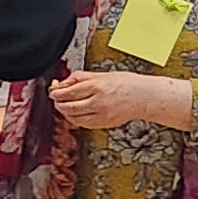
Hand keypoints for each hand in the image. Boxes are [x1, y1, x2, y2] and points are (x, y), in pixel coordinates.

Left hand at [46, 70, 193, 130]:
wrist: (144, 97)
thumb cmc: (126, 83)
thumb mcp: (103, 75)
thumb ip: (82, 77)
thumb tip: (65, 81)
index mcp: (98, 86)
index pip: (70, 92)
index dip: (58, 93)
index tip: (53, 92)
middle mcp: (98, 102)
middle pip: (70, 106)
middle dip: (59, 104)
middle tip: (56, 100)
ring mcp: (101, 114)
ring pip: (75, 117)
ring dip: (66, 113)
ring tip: (64, 107)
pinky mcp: (104, 123)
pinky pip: (84, 124)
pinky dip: (76, 119)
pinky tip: (75, 114)